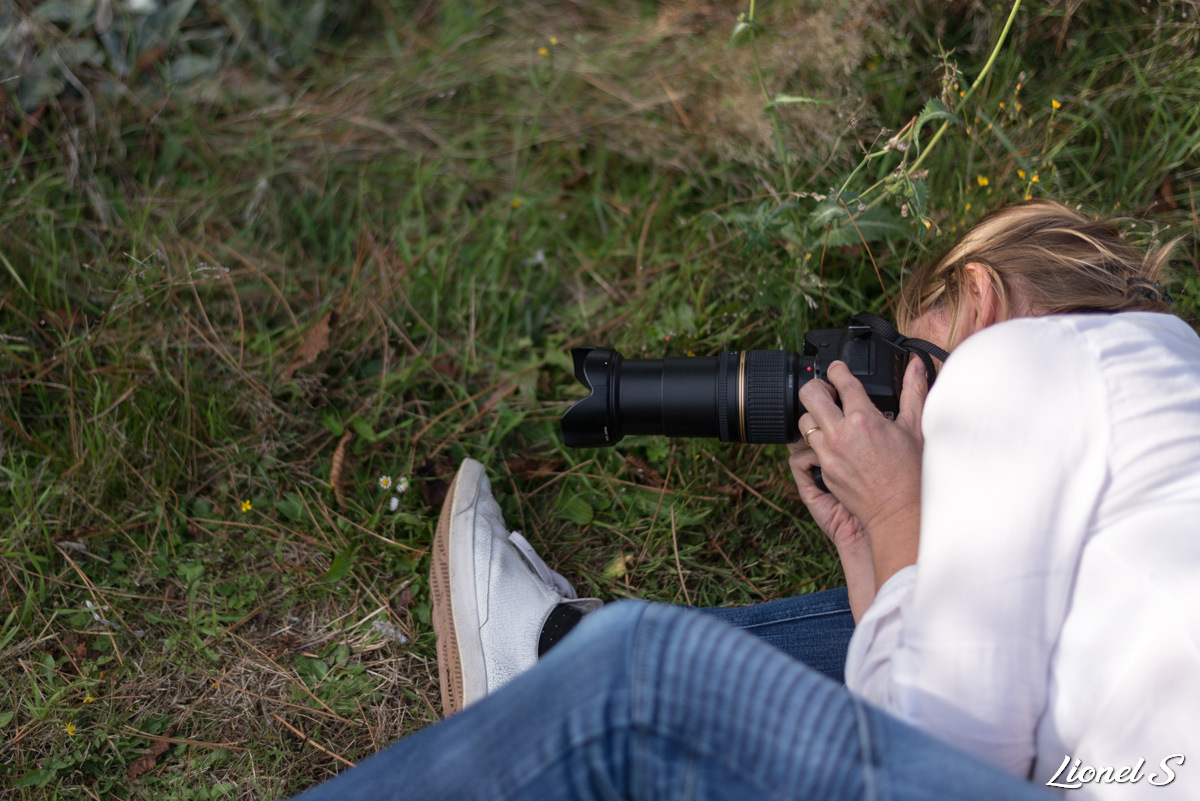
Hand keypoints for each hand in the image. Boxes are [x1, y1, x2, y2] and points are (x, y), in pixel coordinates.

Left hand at [796, 358, 928, 588]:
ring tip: (829, 418)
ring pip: (804, 422)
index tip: (838, 369)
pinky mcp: (824, 470)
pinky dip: (818, 441)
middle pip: (809, 395)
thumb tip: (915, 365)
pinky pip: (810, 448)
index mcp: (863, 419)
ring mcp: (829, 454)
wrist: (899, 510)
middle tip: (827, 391)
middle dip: (816, 387)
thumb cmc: (912, 472)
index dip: (837, 369)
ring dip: (814, 416)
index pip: (842, 381)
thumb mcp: (915, 427)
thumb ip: (913, 392)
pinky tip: (833, 442)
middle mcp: (841, 434)